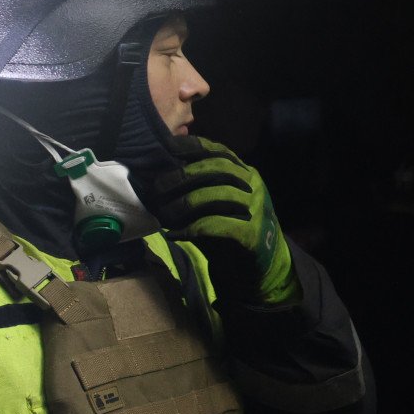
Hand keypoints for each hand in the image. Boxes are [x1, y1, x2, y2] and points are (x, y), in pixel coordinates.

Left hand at [151, 136, 297, 305]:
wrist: (255, 266)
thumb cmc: (227, 229)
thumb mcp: (212, 202)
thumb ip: (196, 184)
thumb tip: (158, 173)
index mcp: (244, 173)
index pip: (218, 151)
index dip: (191, 147)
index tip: (165, 149)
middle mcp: (253, 185)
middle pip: (218, 168)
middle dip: (184, 174)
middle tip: (158, 187)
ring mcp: (256, 208)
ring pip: (219, 194)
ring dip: (186, 202)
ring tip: (164, 214)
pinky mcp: (252, 233)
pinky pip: (218, 225)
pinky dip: (193, 228)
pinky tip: (175, 234)